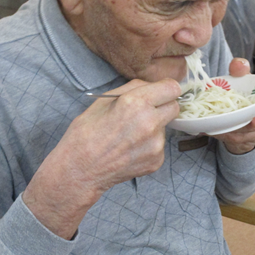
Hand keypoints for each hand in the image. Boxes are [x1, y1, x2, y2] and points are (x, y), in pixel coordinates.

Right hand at [23, 78, 180, 238]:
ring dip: (154, 127)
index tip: (159, 92)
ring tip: (130, 135)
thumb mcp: (104, 100)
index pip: (172, 87)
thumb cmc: (86, 133)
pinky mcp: (157, 160)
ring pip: (165, 127)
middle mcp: (150, 122)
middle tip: (145, 112)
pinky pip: (159, 145)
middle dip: (163, 106)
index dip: (165, 88)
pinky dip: (149, 145)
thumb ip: (132, 88)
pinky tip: (130, 149)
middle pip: (175, 106)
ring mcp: (155, 144)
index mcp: (136, 102)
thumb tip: (151, 85)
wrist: (80, 170)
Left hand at [212, 57, 254, 153]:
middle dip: (242, 127)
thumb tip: (238, 64)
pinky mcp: (251, 141)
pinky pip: (237, 141)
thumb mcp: (243, 79)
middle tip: (226, 125)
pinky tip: (213, 132)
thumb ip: (240, 70)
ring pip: (245, 135)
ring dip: (228, 132)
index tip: (254, 119)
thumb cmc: (246, 95)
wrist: (245, 114)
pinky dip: (224, 137)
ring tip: (213, 127)